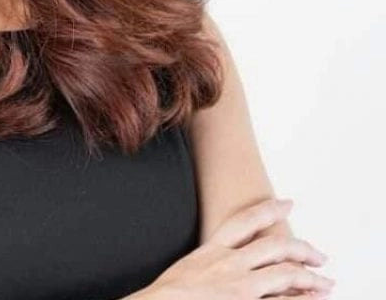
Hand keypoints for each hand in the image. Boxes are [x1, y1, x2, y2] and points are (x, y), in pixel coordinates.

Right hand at [136, 198, 334, 298]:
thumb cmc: (167, 296)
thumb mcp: (186, 270)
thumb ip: (207, 262)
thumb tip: (219, 261)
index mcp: (210, 252)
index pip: (244, 221)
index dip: (269, 210)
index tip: (287, 203)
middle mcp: (228, 265)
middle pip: (273, 245)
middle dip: (301, 248)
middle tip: (318, 255)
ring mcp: (240, 288)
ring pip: (285, 274)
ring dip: (311, 278)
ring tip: (326, 282)